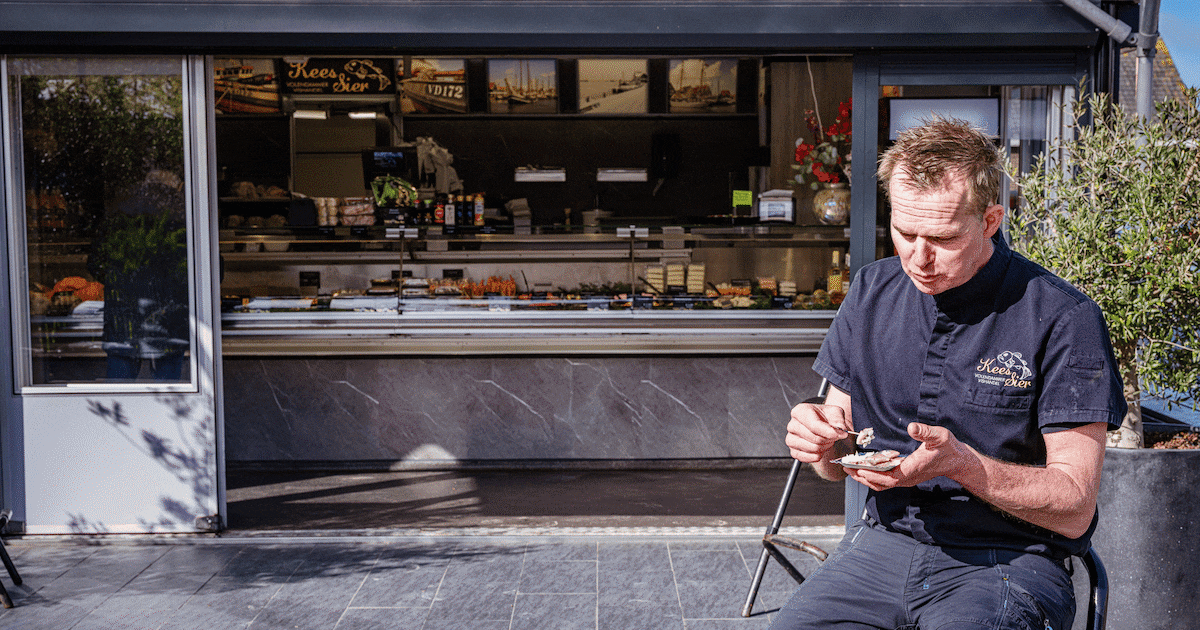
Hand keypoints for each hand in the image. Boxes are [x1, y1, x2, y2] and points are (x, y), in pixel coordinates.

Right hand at [785, 402, 852, 463]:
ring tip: (827, 440)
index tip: (838, 434)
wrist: (823, 426)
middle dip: (828, 439)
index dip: (827, 431)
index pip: (813, 424)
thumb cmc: (826, 418)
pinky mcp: (794, 452)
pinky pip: (809, 458)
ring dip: (825, 446)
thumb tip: (841, 431)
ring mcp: (791, 439)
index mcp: (800, 411)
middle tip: (833, 435)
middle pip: (814, 438)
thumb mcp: (835, 413)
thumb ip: (839, 421)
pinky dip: (819, 455)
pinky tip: (821, 447)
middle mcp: (792, 425)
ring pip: (813, 448)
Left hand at [846, 422, 972, 489]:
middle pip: (880, 483)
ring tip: (851, 469)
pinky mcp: (906, 477)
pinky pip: (886, 481)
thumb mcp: (939, 436)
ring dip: (866, 478)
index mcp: (912, 469)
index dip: (872, 474)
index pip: (888, 476)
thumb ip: (925, 432)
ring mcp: (906, 479)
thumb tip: (911, 427)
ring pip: (882, 484)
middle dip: (862, 476)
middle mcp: (907, 478)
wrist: (958, 461)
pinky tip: (865, 468)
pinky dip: (873, 476)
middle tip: (846, 467)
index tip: (857, 468)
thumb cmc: (948, 449)